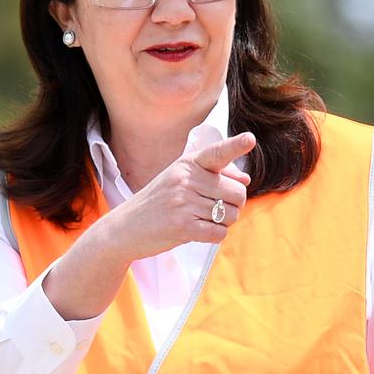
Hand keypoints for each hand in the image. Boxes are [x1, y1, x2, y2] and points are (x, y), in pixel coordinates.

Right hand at [97, 131, 256, 262]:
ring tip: (201, 219)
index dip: (235, 145)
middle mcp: (186, 180)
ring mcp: (183, 202)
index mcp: (187, 164)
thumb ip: (215, 175)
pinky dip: (215, 235)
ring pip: (231, 214)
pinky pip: (219, 232)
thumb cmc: (159, 202)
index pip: (217, 153)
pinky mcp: (182, 226)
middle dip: (234, 205)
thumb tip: (245, 179)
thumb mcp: (181, 180)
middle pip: (238, 193)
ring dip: (223, 222)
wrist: (124, 228)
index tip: (250, 139)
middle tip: (213, 209)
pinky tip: (198, 231)